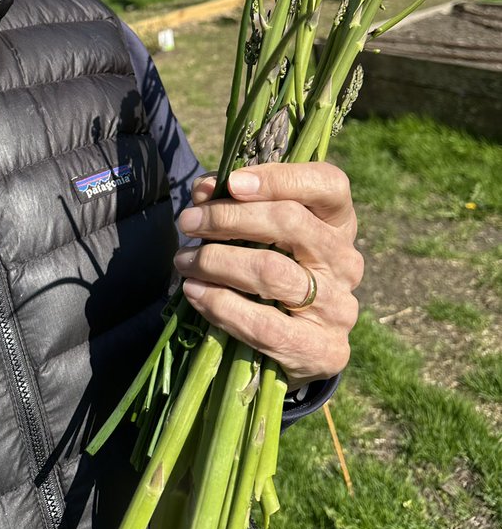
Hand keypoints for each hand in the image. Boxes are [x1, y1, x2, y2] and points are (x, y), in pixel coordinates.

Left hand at [174, 162, 363, 387]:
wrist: (295, 348)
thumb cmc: (272, 271)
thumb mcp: (261, 233)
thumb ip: (236, 204)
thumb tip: (203, 190)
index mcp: (338, 222)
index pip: (327, 184)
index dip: (279, 178)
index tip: (232, 183)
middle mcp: (345, 261)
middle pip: (291, 222)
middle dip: (228, 218)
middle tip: (187, 222)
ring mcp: (339, 306)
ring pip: (271, 271)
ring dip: (216, 261)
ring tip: (183, 261)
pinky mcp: (325, 350)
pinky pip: (265, 324)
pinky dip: (221, 304)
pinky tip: (194, 293)